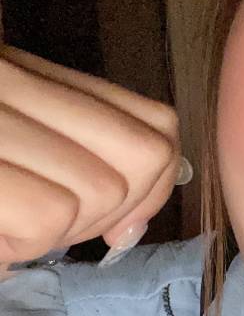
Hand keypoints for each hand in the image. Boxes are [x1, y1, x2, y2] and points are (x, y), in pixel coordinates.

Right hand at [0, 45, 182, 265]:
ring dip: (64, 230)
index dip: (157, 185)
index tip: (119, 219)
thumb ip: (88, 165)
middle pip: (147, 155)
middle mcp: (13, 78)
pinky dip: (26, 243)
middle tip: (57, 223)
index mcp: (33, 72)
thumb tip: (134, 223)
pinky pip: (48, 217)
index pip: (158, 124)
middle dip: (115, 212)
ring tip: (15, 220)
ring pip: (103, 190)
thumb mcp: (23, 157)